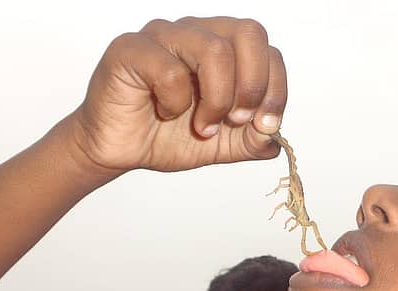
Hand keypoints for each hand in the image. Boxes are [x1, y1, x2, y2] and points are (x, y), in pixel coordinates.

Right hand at [64, 17, 285, 174]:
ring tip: (203, 126)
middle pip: (249, 33)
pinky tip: (165, 113)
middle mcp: (197, 32)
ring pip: (214, 50)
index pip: (268, 50)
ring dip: (217, 99)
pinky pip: (170, 70)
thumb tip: (275, 138)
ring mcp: (163, 35)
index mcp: (223, 47)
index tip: (264, 125)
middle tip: (236, 120)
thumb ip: (252, 140)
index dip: (275, 89)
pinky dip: (176, 102)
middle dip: (252, 86)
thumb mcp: (223, 144)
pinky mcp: (131, 49)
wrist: (121, 150)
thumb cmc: (168, 135)